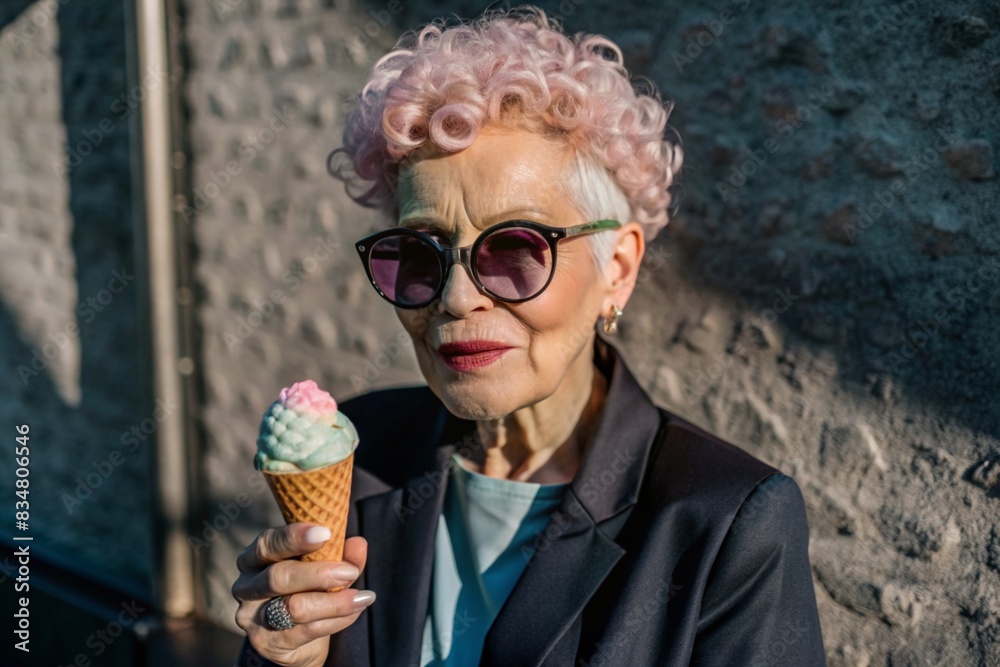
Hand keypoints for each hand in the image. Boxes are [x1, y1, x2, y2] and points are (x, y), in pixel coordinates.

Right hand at [232, 523, 373, 666]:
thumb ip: (340, 554)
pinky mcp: (268, 643)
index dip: (294, 537)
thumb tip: (358, 544)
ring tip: (361, 597)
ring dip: (334, 601)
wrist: (298, 638)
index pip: (268, 544)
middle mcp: (246, 586)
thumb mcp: (324, 567)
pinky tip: (355, 611)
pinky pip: (307, 630)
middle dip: (319, 573)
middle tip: (350, 571)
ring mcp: (253, 617)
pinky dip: (336, 620)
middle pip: (278, 577)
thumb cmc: (308, 590)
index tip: (325, 533)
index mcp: (254, 558)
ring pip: (294, 607)